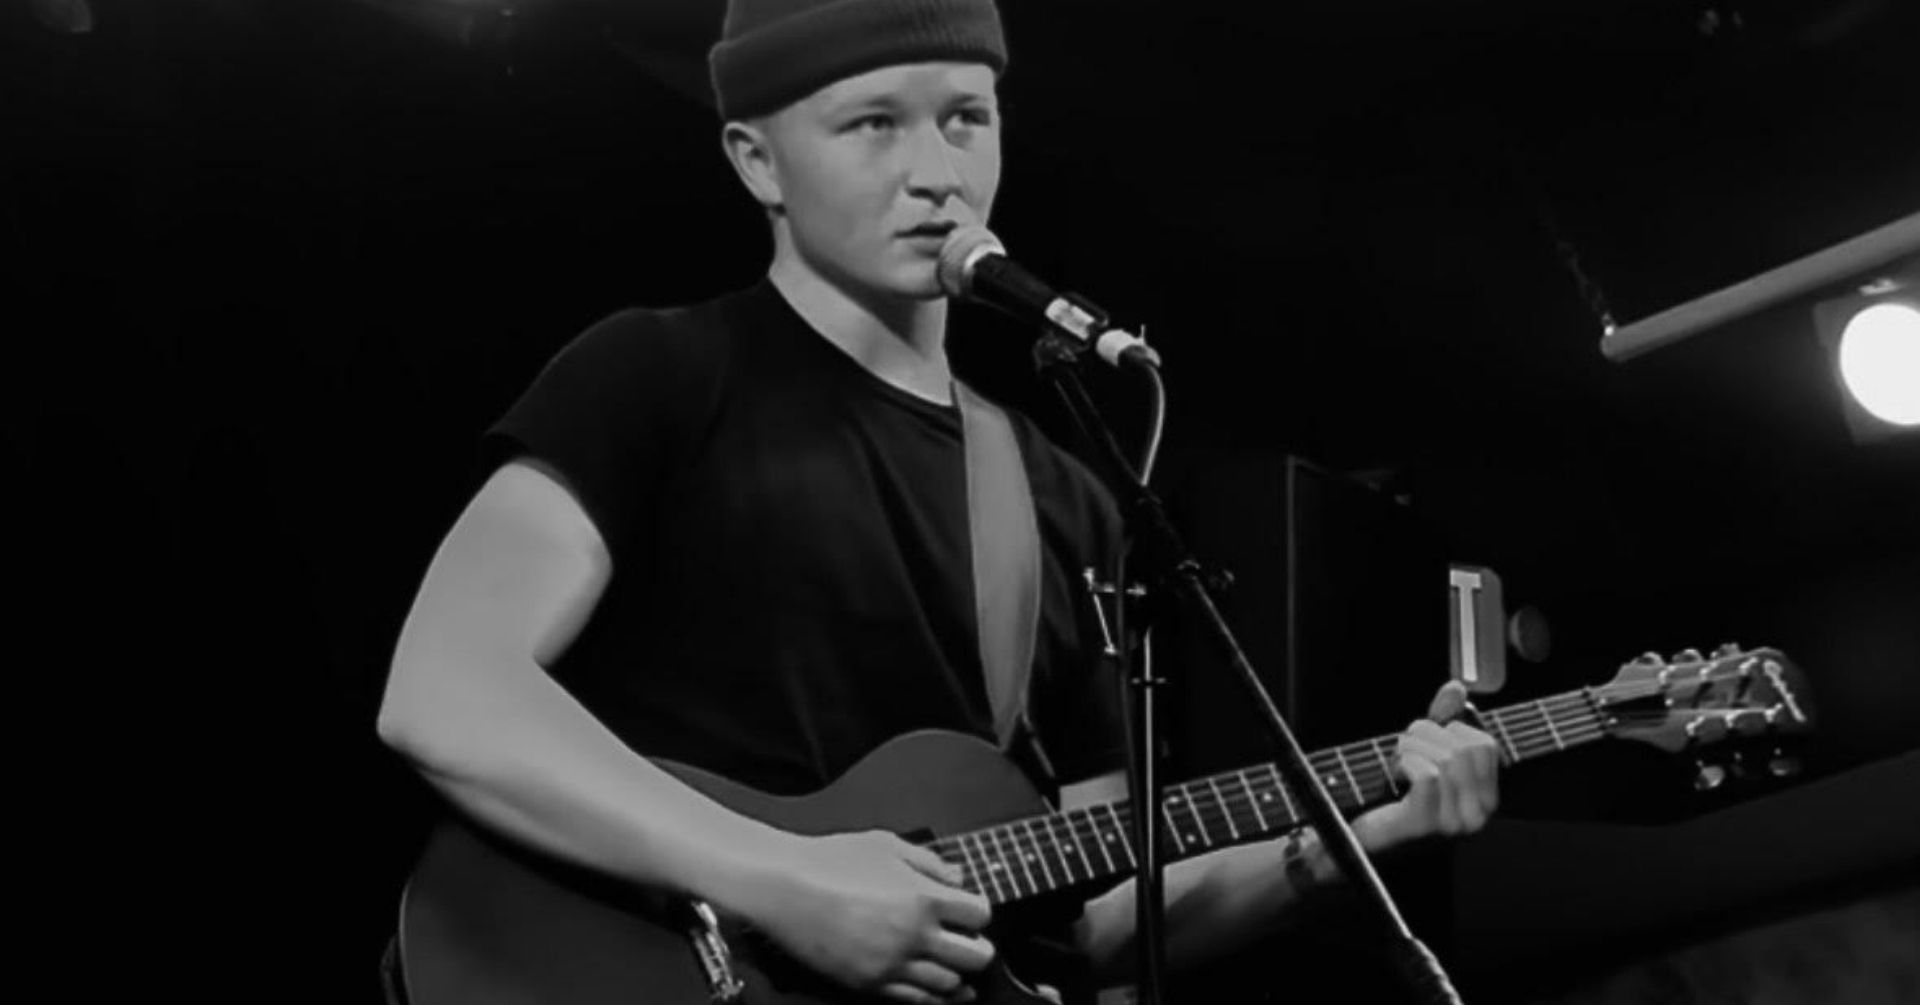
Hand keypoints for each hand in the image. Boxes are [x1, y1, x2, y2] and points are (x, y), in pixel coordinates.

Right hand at [739, 829, 993, 1004]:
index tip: (971, 910)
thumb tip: (957, 877)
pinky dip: (932, 997)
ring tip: (954, 966)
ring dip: (957, 975)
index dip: (979, 912)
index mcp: (922, 897)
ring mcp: (891, 964)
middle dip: (980, 949)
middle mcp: (913, 935)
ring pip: (948, 985)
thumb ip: (928, 862)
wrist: (784, 887)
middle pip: (975, 957)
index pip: (980, 915)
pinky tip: (935, 989)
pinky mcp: (869, 983)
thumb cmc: (829, 861)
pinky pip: (914, 1000)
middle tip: (973, 943)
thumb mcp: (886, 845)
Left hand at [1352, 681, 1500, 851]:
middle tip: (1405, 750)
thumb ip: (1443, 720)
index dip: (1450, 730)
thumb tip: (1456, 687)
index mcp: (1485, 797)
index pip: (1485, 744)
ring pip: (1444, 758)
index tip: (1427, 743)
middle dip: (1425, 735)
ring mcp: (1453, 823)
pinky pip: (1426, 774)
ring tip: (1397, 764)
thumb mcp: (1423, 752)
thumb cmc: (1391, 794)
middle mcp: (1477, 814)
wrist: (1357, 836)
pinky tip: (1395, 775)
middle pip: (1462, 747)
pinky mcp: (1425, 825)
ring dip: (1410, 749)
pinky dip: (1405, 764)